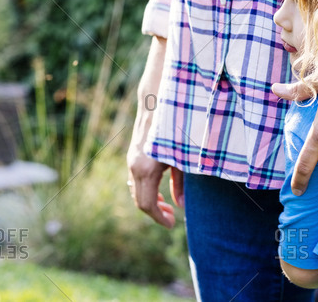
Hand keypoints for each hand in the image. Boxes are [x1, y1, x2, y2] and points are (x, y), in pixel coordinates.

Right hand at [126, 36, 183, 227]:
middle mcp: (134, 163)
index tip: (172, 224)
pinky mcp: (135, 149)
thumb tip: (181, 204)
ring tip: (169, 206)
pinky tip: (163, 187)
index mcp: (146, 167)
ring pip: (136, 187)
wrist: (160, 93)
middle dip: (156, 212)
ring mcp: (132, 156)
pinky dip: (147, 186)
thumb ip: (182, 181)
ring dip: (151, 198)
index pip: (145, 205)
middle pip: (139, 199)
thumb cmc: (179, 123)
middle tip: (172, 219)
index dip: (159, 218)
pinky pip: (136, 175)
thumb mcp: (185, 154)